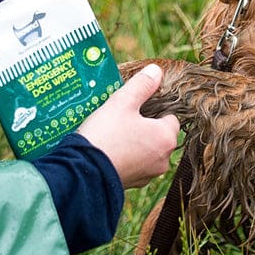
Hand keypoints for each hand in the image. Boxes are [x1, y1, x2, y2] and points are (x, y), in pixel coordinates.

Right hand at [77, 64, 179, 188]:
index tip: (135, 106)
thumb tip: (157, 70)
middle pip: (159, 134)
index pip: (171, 118)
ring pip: (147, 150)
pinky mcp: (134, 184)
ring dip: (136, 142)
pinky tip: (110, 149)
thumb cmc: (106, 134)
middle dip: (144, 126)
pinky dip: (127, 156)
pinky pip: (135, 164)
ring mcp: (149, 175)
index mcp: (166, 138)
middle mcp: (163, 160)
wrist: (83, 172)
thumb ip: (142, 85)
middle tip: (122, 118)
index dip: (154, 109)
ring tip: (114, 133)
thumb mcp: (122, 102)